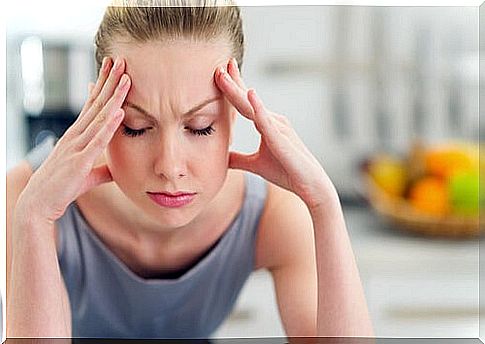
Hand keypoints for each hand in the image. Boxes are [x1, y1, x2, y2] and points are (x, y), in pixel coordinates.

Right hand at [17, 56, 130, 223]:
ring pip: (99, 116)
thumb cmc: (62, 187)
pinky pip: (97, 140)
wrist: (39, 204)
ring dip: (113, 96)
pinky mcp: (79, 160)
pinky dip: (109, 125)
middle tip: (120, 59)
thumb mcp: (87, 175)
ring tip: (126, 77)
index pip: (92, 104)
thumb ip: (103, 168)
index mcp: (77, 135)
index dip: (104, 85)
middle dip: (109, 81)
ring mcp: (77, 146)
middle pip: (96, 103)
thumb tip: (116, 168)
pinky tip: (119, 111)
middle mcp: (76, 135)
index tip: (114, 68)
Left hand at [214, 58, 333, 209]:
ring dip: (237, 89)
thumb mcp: (255, 165)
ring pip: (253, 106)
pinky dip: (258, 106)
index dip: (233, 87)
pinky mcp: (281, 138)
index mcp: (266, 124)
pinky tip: (250, 93)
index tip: (219, 73)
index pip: (245, 103)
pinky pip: (267, 120)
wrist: (309, 185)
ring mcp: (278, 127)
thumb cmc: (286, 172)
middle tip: (219, 64)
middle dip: (233, 81)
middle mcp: (273, 121)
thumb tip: (221, 158)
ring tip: (225, 73)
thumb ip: (238, 159)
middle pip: (247, 98)